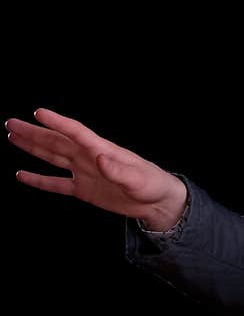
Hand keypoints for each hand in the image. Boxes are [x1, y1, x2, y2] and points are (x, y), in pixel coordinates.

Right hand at [6, 108, 186, 229]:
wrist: (157, 203)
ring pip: (52, 157)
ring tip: (13, 136)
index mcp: (103, 150)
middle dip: (34, 132)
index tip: (38, 112)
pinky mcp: (83, 189)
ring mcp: (84, 172)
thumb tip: (100, 158)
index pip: (76, 132)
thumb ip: (118, 170)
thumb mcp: (137, 179)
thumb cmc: (152, 185)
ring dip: (32, 147)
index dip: (58, 122)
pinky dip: (38, 180)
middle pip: (57, 141)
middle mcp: (89, 157)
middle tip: (10, 123)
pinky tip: (21, 174)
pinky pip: (56, 183)